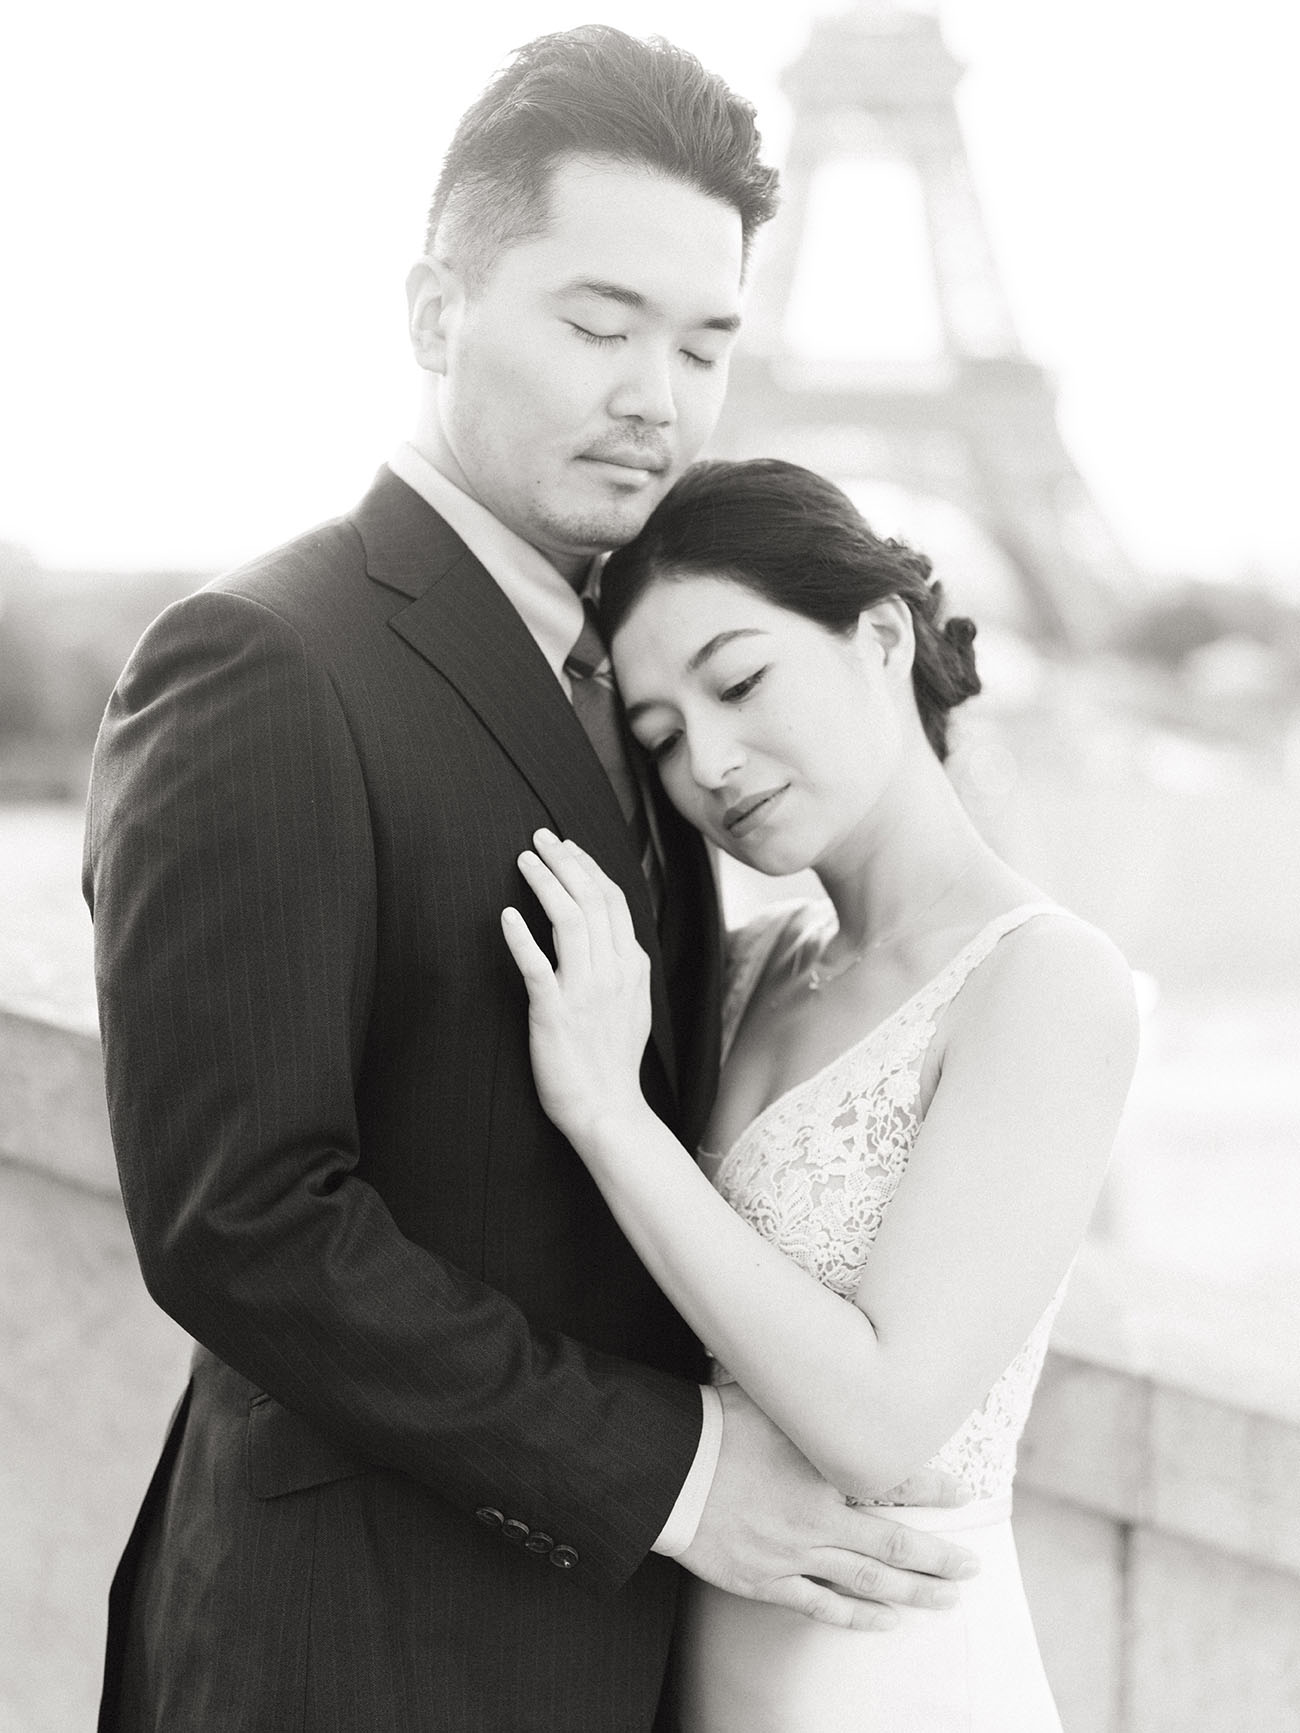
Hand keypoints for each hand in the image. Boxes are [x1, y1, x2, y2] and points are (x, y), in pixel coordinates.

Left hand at [502, 829, 651, 1146]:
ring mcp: (585, 991)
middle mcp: (613, 971)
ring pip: (569, 920)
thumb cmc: (611, 1059)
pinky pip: (537, 967)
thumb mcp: (632, 1002)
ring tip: (524, 859)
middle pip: (592, 899)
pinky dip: (521, 937)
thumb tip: (608, 932)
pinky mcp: (555, 1013)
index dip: (588, 866)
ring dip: (545, 884)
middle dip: (565, 861)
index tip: (566, 845)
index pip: (613, 899)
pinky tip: (505, 915)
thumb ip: (621, 964)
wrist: (607, 1108)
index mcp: (632, 965)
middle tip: (540, 837)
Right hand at [680, 1384, 976, 1631]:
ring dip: (914, 1592)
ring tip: (947, 1599)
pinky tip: (886, 1620)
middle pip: (895, 1544)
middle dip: (940, 1558)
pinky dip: (858, 1616)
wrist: (668, 1472)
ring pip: (868, 1581)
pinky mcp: (766, 1580)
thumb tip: (830, 1355)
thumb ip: (805, 1391)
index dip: (934, 1489)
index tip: (964, 1495)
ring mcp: (794, 1553)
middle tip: (972, 1568)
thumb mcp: (767, 1396)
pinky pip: (821, 1606)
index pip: (894, 1480)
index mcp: (822, 1467)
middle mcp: (818, 1516)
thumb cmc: (715, 1424)